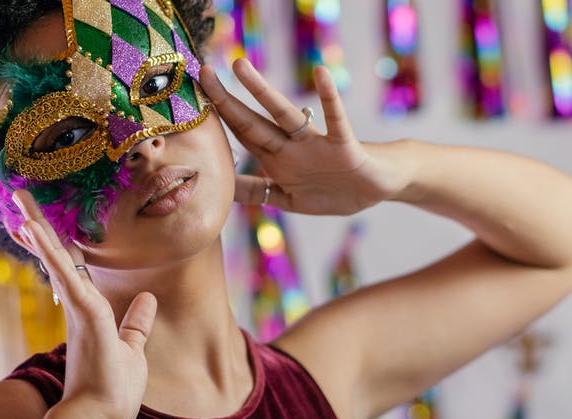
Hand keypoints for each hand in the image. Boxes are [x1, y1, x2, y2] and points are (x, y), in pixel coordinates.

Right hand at [10, 190, 156, 418]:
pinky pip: (65, 274)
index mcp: (87, 311)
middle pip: (54, 257)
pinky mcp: (83, 313)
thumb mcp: (132, 348)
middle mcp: (76, 306)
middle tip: (18, 198)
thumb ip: (136, 323)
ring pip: (54, 258)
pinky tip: (32, 227)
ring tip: (19, 198)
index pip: (68, 269)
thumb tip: (147, 299)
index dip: (54, 245)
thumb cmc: (113, 390)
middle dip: (37, 227)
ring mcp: (77, 309)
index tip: (37, 225)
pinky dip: (50, 251)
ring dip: (37, 227)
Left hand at [198, 59, 412, 215]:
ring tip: (240, 67)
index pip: (240, 136)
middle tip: (203, 73)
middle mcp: (292, 147)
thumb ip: (258, 192)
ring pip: (284, 114)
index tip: (193, 99)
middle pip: (253, 122)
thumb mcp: (290, 199)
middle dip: (226, 101)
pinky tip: (320, 75)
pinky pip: (336, 120)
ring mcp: (316, 144)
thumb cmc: (334, 189)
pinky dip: (329, 98)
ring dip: (262, 91)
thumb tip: (224, 191)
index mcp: (277, 160)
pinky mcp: (343, 146)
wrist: (378, 187)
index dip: (217, 120)